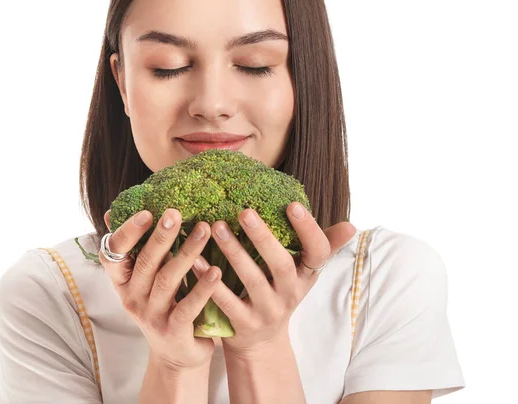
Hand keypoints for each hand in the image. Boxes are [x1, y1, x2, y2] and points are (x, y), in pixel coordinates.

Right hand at [100, 208, 222, 369]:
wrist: (176, 355)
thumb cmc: (163, 305)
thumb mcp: (146, 279)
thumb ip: (138, 248)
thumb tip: (113, 212)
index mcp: (123, 281)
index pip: (113, 254)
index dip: (127, 233)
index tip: (146, 212)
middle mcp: (132, 298)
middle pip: (145, 262)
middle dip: (161, 236)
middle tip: (176, 213)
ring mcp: (151, 316)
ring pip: (167, 280)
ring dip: (187, 253)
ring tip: (205, 230)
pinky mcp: (173, 332)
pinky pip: (188, 307)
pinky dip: (202, 288)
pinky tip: (216, 270)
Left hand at [191, 202, 355, 356]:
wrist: (261, 342)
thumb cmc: (280, 291)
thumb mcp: (303, 272)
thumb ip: (320, 245)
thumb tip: (352, 226)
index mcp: (306, 275)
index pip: (317, 253)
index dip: (308, 230)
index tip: (293, 204)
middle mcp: (290, 294)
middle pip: (281, 265)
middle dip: (263, 238)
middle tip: (244, 211)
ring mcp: (267, 311)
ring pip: (251, 281)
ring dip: (233, 253)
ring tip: (216, 227)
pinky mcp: (243, 325)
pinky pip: (226, 301)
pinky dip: (210, 281)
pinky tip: (195, 260)